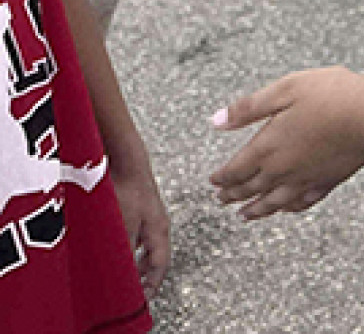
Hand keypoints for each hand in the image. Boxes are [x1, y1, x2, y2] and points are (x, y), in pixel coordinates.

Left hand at [113, 150, 169, 290]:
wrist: (125, 160)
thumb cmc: (131, 189)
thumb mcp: (126, 227)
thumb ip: (126, 252)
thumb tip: (123, 274)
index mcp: (160, 230)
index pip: (161, 263)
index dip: (153, 283)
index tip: (144, 298)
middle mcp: (155, 224)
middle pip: (152, 256)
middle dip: (142, 273)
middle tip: (131, 288)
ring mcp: (144, 216)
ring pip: (139, 245)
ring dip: (131, 259)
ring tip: (118, 269)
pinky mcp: (132, 208)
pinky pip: (130, 234)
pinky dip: (122, 245)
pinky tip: (109, 247)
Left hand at [209, 68, 363, 218]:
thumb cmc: (331, 95)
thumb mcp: (284, 89)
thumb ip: (248, 108)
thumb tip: (216, 121)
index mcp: (267, 146)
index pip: (235, 170)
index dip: (221, 178)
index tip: (213, 183)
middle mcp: (282, 169)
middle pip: (250, 188)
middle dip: (233, 195)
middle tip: (222, 200)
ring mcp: (305, 178)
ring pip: (273, 202)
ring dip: (256, 210)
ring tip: (245, 216)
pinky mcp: (328, 181)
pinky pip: (303, 202)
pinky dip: (290, 209)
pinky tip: (288, 210)